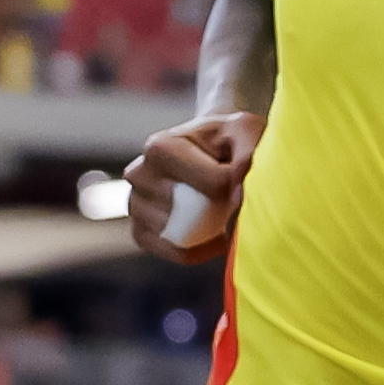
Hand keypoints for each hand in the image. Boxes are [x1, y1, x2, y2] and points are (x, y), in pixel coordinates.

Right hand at [123, 110, 261, 267]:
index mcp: (160, 147)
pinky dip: (204, 248)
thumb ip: (247, 150)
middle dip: (227, 209)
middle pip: (201, 211)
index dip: (241, 187)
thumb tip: (239, 175)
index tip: (245, 176)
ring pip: (190, 234)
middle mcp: (139, 175)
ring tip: (222, 209)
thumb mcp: (245, 131)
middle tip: (235, 196)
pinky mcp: (141, 233)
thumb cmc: (228, 139)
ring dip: (215, 228)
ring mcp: (136, 206)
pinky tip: (216, 232)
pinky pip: (180, 253)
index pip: (216, 184)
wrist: (207, 149)